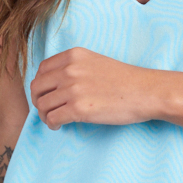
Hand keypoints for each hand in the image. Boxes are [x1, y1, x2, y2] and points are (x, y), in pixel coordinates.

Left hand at [31, 46, 158, 128]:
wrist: (146, 92)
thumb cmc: (125, 80)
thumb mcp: (96, 62)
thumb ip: (75, 68)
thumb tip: (55, 85)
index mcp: (73, 56)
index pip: (42, 69)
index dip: (40, 84)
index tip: (46, 93)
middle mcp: (70, 70)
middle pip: (37, 87)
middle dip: (38, 100)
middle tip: (46, 109)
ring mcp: (73, 89)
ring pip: (42, 105)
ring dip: (45, 115)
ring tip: (53, 120)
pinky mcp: (78, 109)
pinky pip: (52, 118)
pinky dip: (52, 124)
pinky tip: (58, 126)